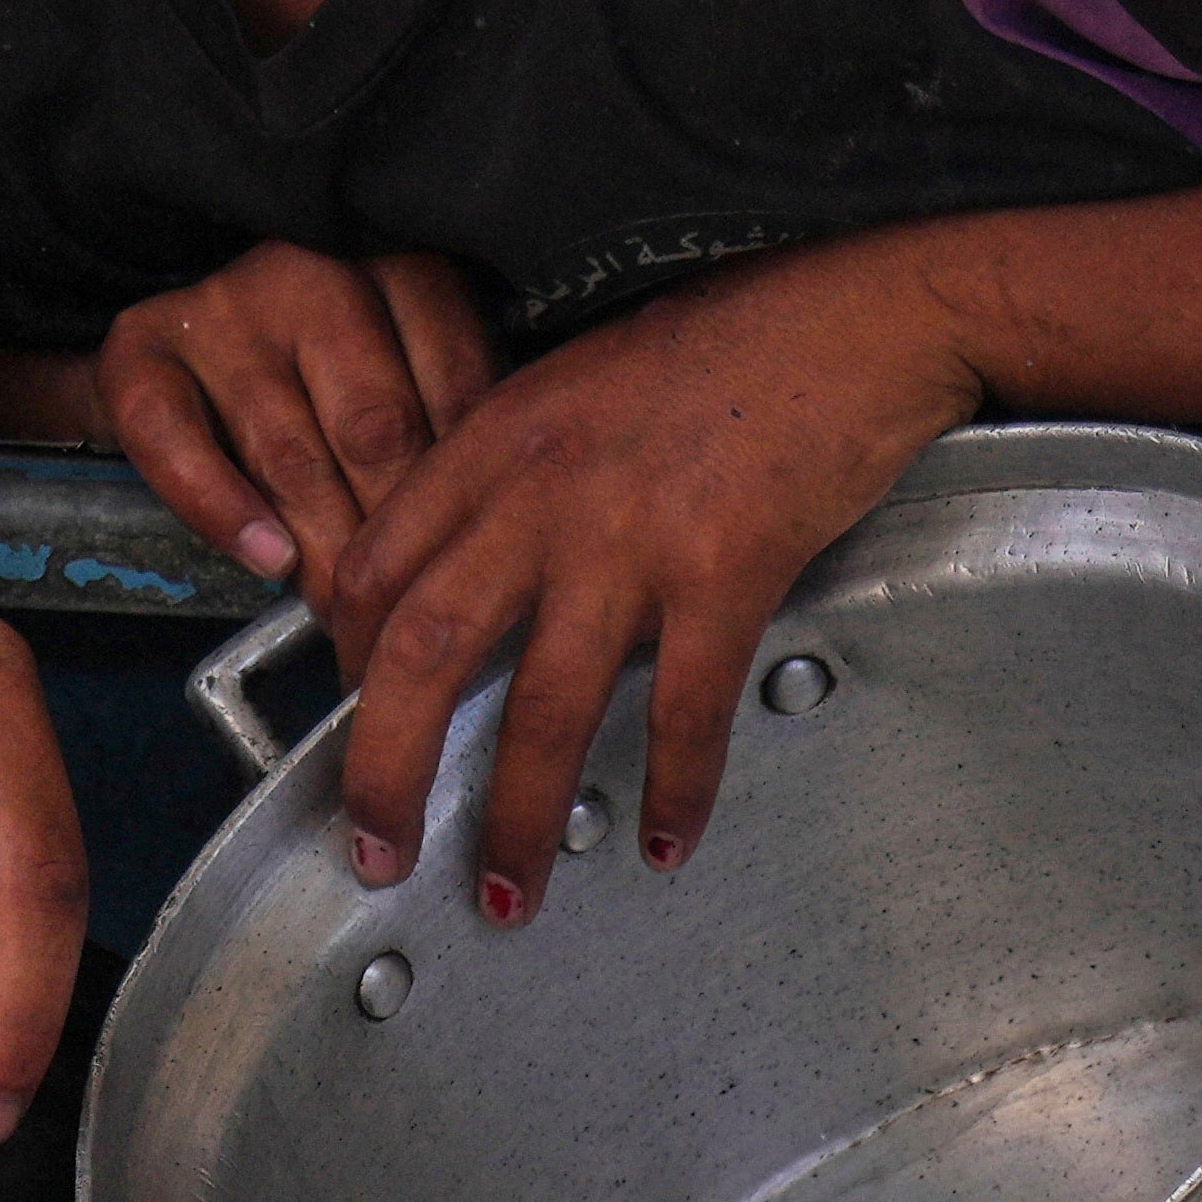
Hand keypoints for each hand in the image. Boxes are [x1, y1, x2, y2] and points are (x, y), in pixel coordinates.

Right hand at [91, 239, 497, 589]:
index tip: (470, 565)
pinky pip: (174, 438)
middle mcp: (315, 274)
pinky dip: (220, 508)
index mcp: (401, 267)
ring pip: (287, 450)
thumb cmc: (328, 370)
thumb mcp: (414, 367)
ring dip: (322, 550)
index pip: (456, 389)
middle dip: (394, 537)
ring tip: (347, 614)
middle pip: (375, 428)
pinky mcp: (144, 342)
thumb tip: (492, 535)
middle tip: (408, 613)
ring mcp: (226, 306)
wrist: (192, 339)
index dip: (466, 495)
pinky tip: (265, 560)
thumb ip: (449, 426)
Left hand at [300, 232, 994, 903]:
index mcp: (499, 438)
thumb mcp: (584, 383)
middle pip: (421, 651)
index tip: (356, 721)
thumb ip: (520, 471)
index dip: (348, 661)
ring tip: (507, 890)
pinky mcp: (725, 571)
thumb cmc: (731, 339)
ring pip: (542, 707)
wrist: (852, 311)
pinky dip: (675, 792)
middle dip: (385, 771)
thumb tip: (487, 571)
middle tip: (375, 849)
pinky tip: (668, 842)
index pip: (377, 565)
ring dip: (515, 816)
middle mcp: (543, 491)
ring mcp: (631, 536)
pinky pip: (685, 712)